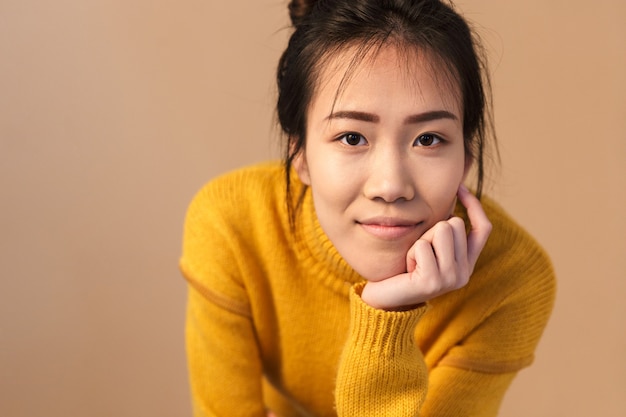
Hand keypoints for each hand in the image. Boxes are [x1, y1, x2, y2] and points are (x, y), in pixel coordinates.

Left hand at [361, 185, 491, 309]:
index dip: (474, 205)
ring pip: (441, 230)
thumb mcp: (429, 247)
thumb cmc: (404, 269)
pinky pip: (422, 246)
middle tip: (420, 252)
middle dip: (432, 229)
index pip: (483, 229)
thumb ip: (443, 231)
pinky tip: (407, 269)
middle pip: (454, 223)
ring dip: (421, 240)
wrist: (386, 300)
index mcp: (466, 263)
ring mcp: (450, 279)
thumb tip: (452, 194)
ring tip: (414, 260)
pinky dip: (410, 252)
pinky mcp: (433, 281)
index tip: (460, 187)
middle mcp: (464, 273)